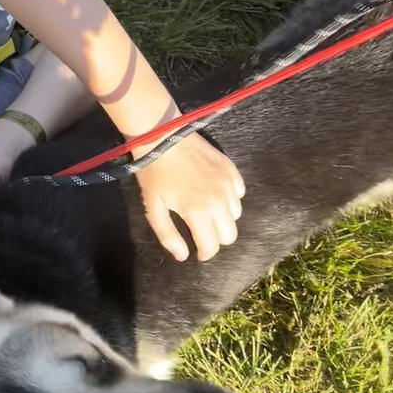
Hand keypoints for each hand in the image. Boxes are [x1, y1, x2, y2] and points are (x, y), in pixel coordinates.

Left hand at [134, 132, 244, 260]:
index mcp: (197, 212)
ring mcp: (228, 184)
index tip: (198, 253)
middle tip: (201, 232)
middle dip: (216, 239)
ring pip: (235, 215)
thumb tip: (183, 256)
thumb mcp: (153, 207)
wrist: (163, 136)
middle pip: (229, 235)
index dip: (205, 254)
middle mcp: (218, 200)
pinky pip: (239, 194)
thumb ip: (168, 235)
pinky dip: (230, 199)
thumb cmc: (154, 173)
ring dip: (223, 219)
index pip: (212, 246)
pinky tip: (214, 194)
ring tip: (206, 212)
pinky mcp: (231, 170)